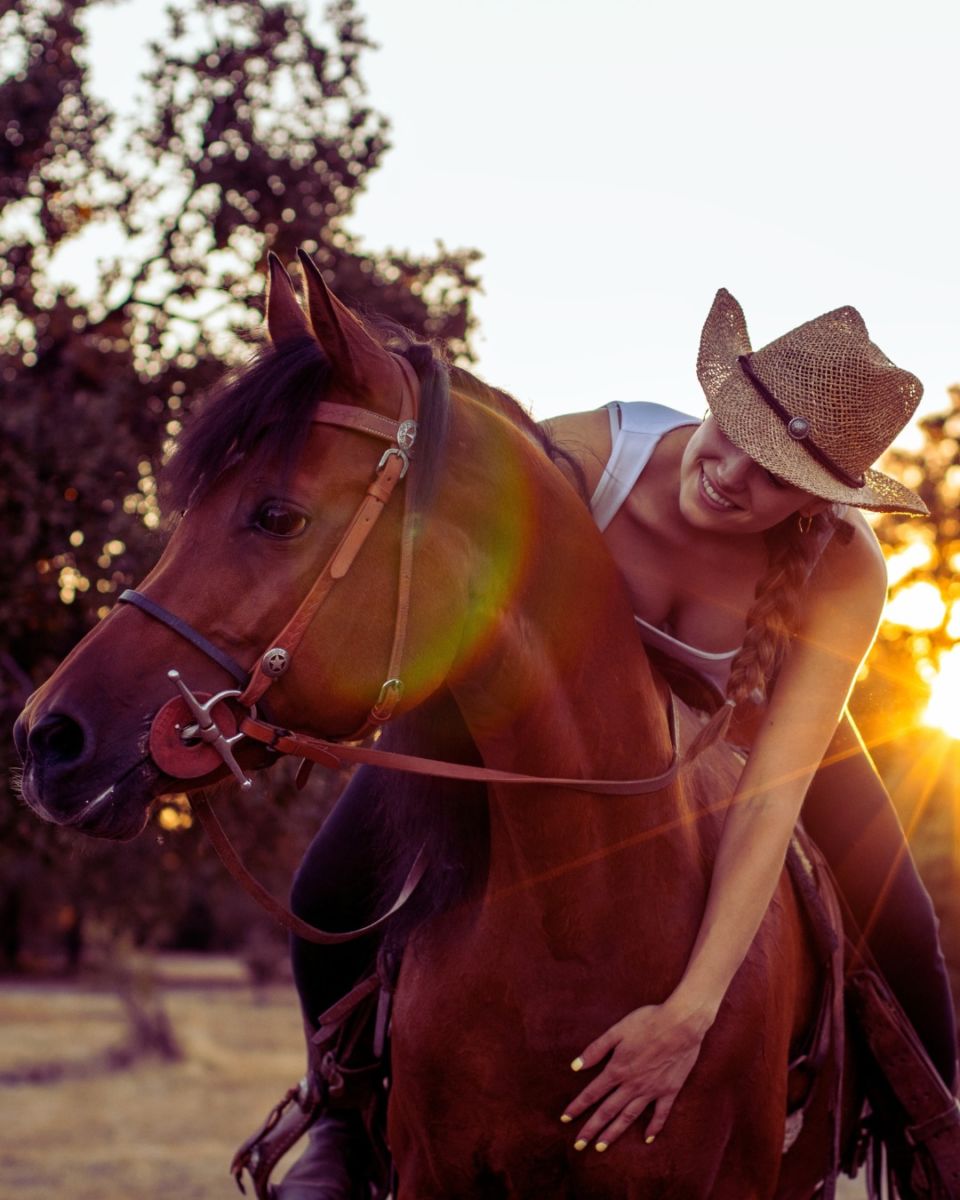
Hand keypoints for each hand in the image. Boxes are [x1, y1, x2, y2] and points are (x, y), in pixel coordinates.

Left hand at [561, 1001, 710, 1151]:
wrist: (681, 1024)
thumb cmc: (647, 1022)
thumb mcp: (617, 1031)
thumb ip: (596, 1050)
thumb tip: (575, 1066)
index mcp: (617, 1069)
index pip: (592, 1093)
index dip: (577, 1107)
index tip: (564, 1119)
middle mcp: (632, 1085)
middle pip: (607, 1111)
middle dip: (591, 1129)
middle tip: (578, 1145)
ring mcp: (651, 1090)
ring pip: (628, 1117)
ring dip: (613, 1133)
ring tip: (601, 1147)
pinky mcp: (669, 1091)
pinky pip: (660, 1114)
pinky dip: (654, 1127)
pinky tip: (647, 1139)